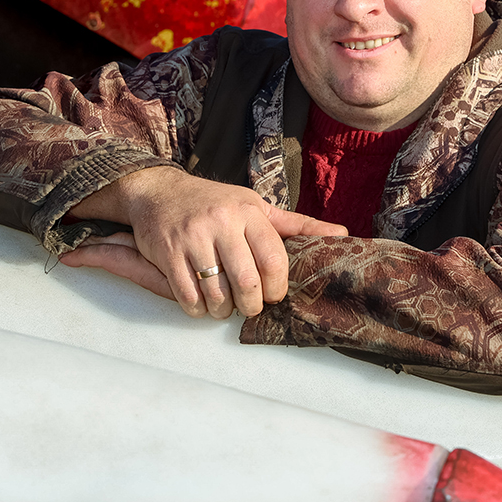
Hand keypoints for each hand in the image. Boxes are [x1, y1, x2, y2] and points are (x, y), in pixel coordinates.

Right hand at [67, 169, 346, 318]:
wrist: (159, 191)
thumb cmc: (215, 202)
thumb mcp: (255, 206)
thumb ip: (295, 225)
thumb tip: (342, 234)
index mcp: (247, 212)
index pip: (273, 259)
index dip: (277, 287)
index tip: (272, 295)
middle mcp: (221, 223)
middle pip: (247, 282)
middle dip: (251, 305)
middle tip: (249, 307)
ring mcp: (192, 239)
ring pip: (217, 294)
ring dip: (223, 310)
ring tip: (224, 306)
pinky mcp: (167, 254)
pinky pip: (188, 297)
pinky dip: (198, 310)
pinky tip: (202, 304)